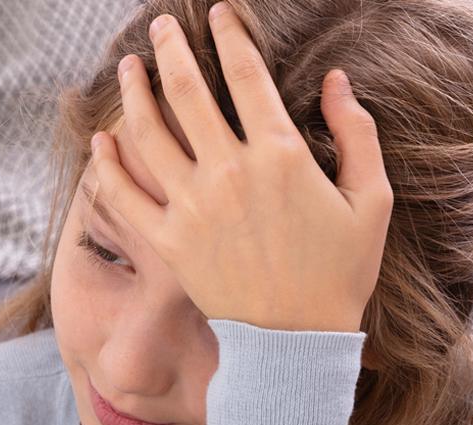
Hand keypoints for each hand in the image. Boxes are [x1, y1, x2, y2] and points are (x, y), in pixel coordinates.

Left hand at [87, 3, 392, 332]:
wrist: (297, 342)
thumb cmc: (340, 272)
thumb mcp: (371, 201)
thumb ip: (356, 133)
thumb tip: (336, 80)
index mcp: (279, 156)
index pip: (246, 75)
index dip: (231, 35)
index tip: (220, 13)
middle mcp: (228, 172)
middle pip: (187, 91)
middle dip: (171, 48)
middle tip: (160, 25)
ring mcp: (192, 207)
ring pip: (149, 133)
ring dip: (134, 93)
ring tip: (129, 67)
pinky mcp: (168, 242)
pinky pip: (125, 196)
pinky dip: (108, 165)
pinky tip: (100, 141)